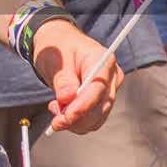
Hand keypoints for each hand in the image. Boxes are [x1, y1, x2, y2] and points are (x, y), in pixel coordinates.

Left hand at [33, 19, 122, 133]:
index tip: (66, 116)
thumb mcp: (56, 56)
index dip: (83, 106)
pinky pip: (92, 120)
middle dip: (77, 118)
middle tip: (55, 120)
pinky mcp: (102, 101)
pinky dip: (77, 122)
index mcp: (102, 59)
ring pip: (97, 118)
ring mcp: (109, 90)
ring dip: (75, 122)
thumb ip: (63, 78)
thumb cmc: (59, 45)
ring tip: (56, 109)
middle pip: (100, 106)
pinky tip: (63, 110)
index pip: (98, 88)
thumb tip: (68, 98)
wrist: (60, 44)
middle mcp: (111, 76)